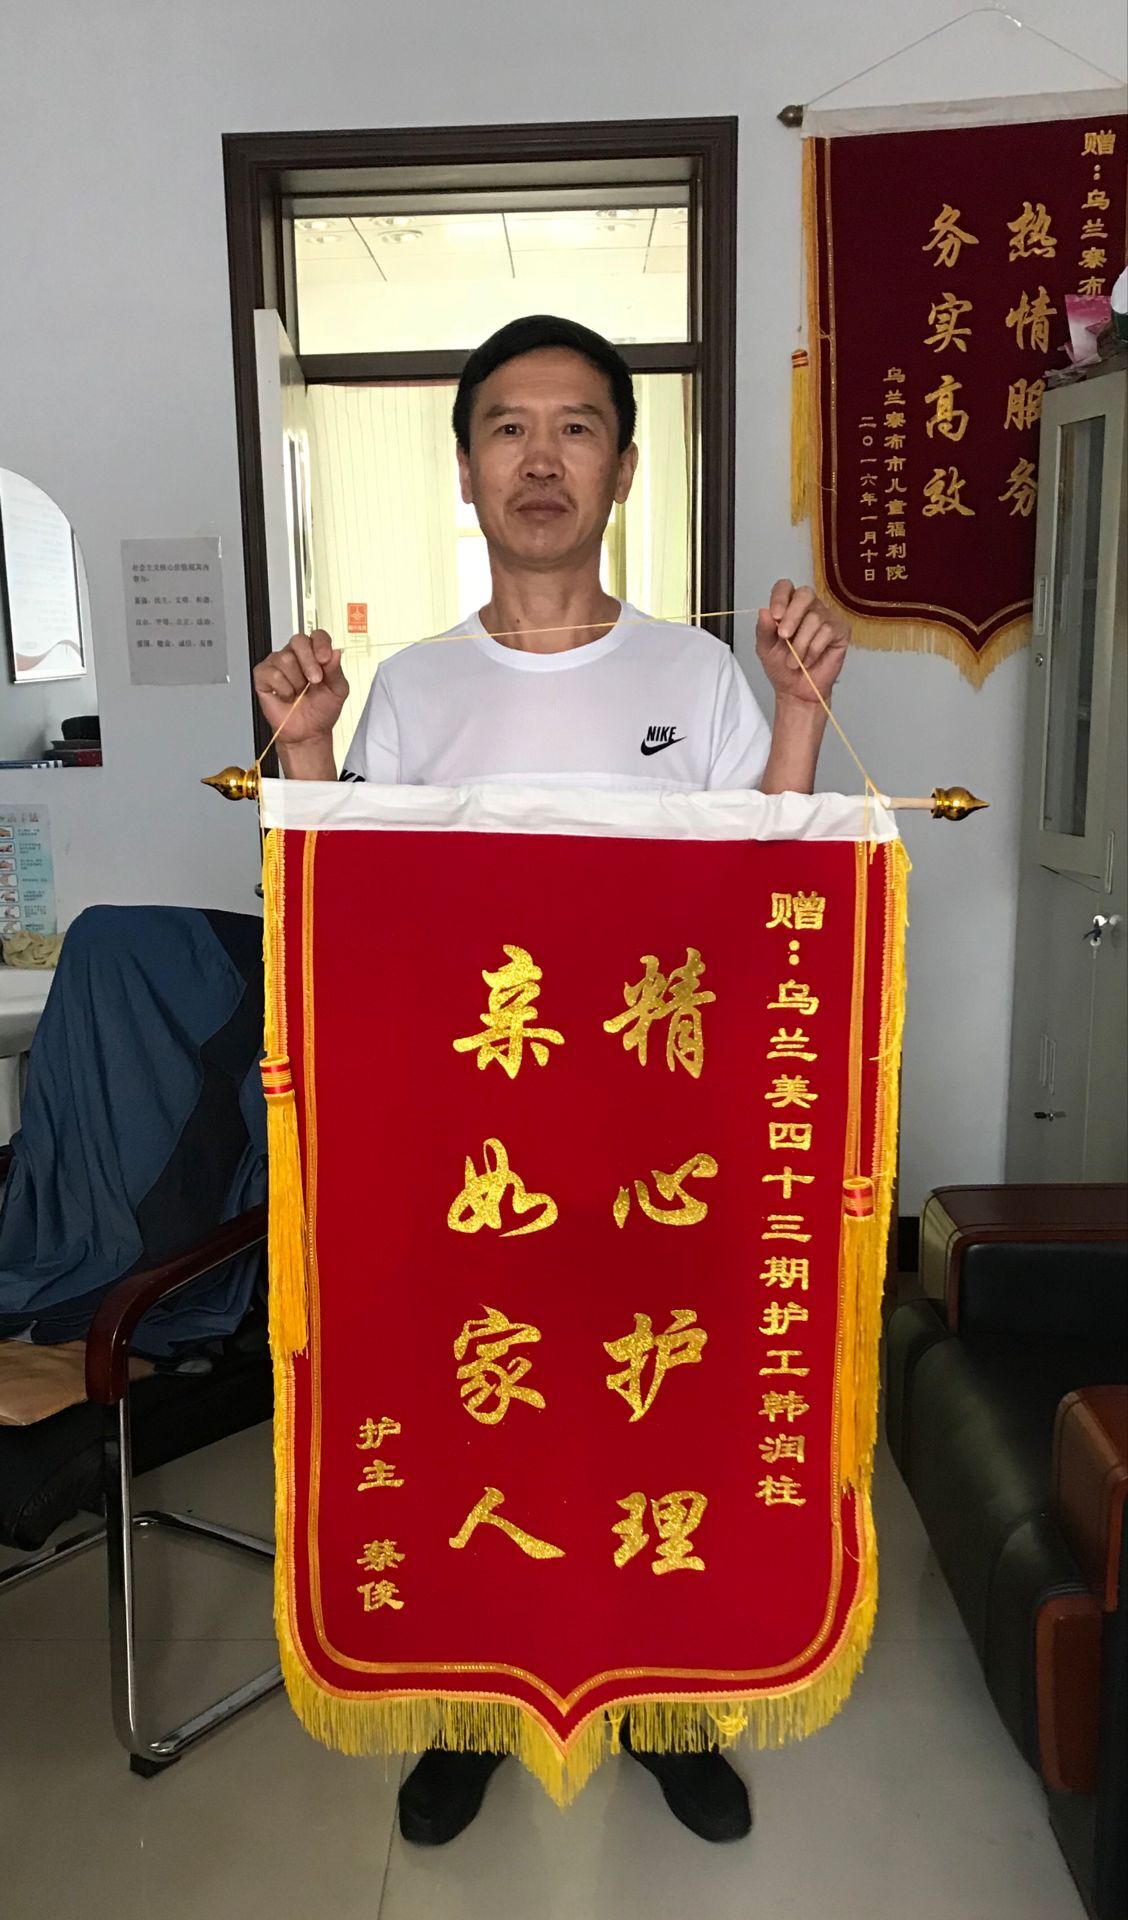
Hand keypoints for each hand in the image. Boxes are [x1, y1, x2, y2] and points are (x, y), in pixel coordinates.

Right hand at [252, 630, 348, 745]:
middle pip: (298, 641)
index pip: (317, 636)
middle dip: (309, 662)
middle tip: (315, 680)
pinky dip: (283, 688)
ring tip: (299, 692)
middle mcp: (296, 656)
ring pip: (285, 659)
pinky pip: (272, 673)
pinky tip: (286, 695)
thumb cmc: (321, 711)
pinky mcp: (263, 675)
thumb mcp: (338, 691)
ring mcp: (278, 664)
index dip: (321, 644)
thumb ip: (336, 671)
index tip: (325, 658)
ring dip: (296, 682)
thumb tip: (335, 653)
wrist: (307, 732)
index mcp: (315, 655)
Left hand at [755, 581, 848, 705]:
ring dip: (800, 644)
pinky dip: (813, 650)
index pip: (785, 587)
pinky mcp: (840, 630)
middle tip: (783, 636)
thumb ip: (763, 630)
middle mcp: (809, 608)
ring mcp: (826, 617)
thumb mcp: (765, 649)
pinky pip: (827, 632)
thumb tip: (763, 612)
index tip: (775, 616)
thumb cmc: (782, 668)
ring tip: (794, 660)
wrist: (797, 691)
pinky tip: (808, 660)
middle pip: (804, 594)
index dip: (780, 597)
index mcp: (788, 607)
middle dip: (792, 616)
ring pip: (814, 618)